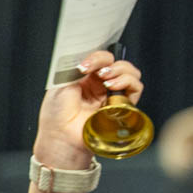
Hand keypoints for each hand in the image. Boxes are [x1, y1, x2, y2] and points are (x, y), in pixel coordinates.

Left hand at [33, 50, 143, 171]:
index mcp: (85, 76)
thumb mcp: (61, 84)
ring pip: (130, 73)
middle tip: (98, 71)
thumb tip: (92, 57)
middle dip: (109, 62)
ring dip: (121, 71)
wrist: (60, 136)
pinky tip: (113, 86)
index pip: (100, 58)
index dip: (97, 56)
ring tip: (106, 79)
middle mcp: (100, 84)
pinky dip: (128, 82)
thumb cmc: (56, 113)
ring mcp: (111, 95)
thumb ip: (77, 67)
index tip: (85, 64)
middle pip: (118, 62)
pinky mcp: (120, 107)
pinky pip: (135, 88)